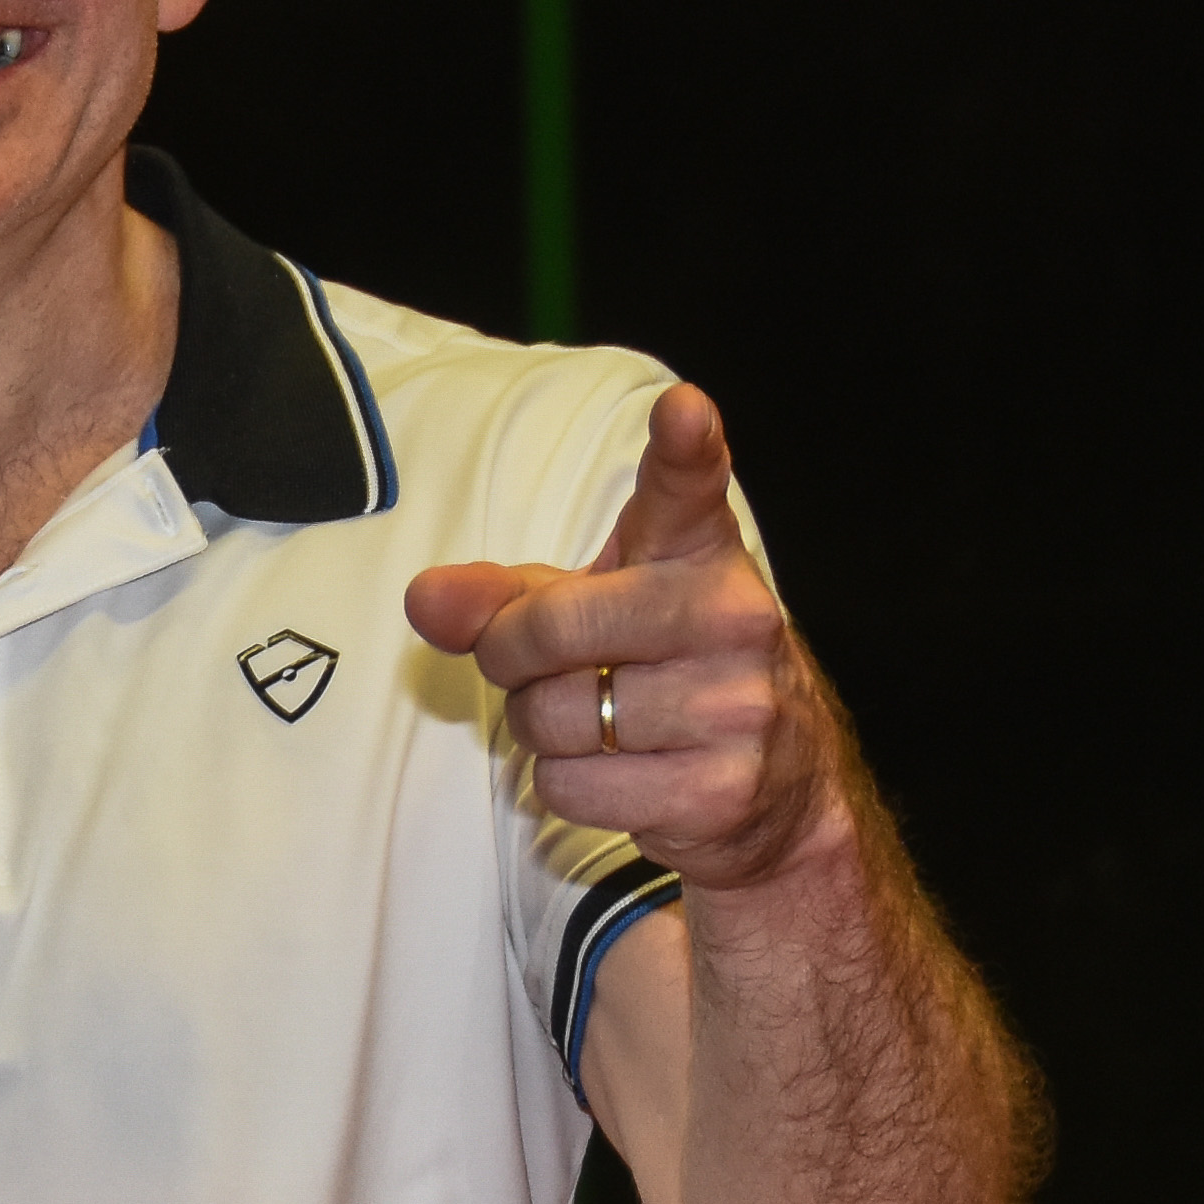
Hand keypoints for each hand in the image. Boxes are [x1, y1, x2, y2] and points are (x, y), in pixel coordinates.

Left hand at [404, 383, 835, 889]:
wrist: (781, 785)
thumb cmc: (663, 670)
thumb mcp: (589, 609)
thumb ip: (500, 596)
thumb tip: (423, 599)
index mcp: (699, 553)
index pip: (689, 489)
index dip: (685, 446)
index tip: (682, 413)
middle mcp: (732, 617)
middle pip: (549, 630)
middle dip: (511, 658)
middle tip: (539, 669)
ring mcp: (735, 705)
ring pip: (552, 719)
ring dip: (544, 733)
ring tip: (599, 724)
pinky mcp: (721, 790)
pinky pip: (572, 788)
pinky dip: (569, 788)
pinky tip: (622, 772)